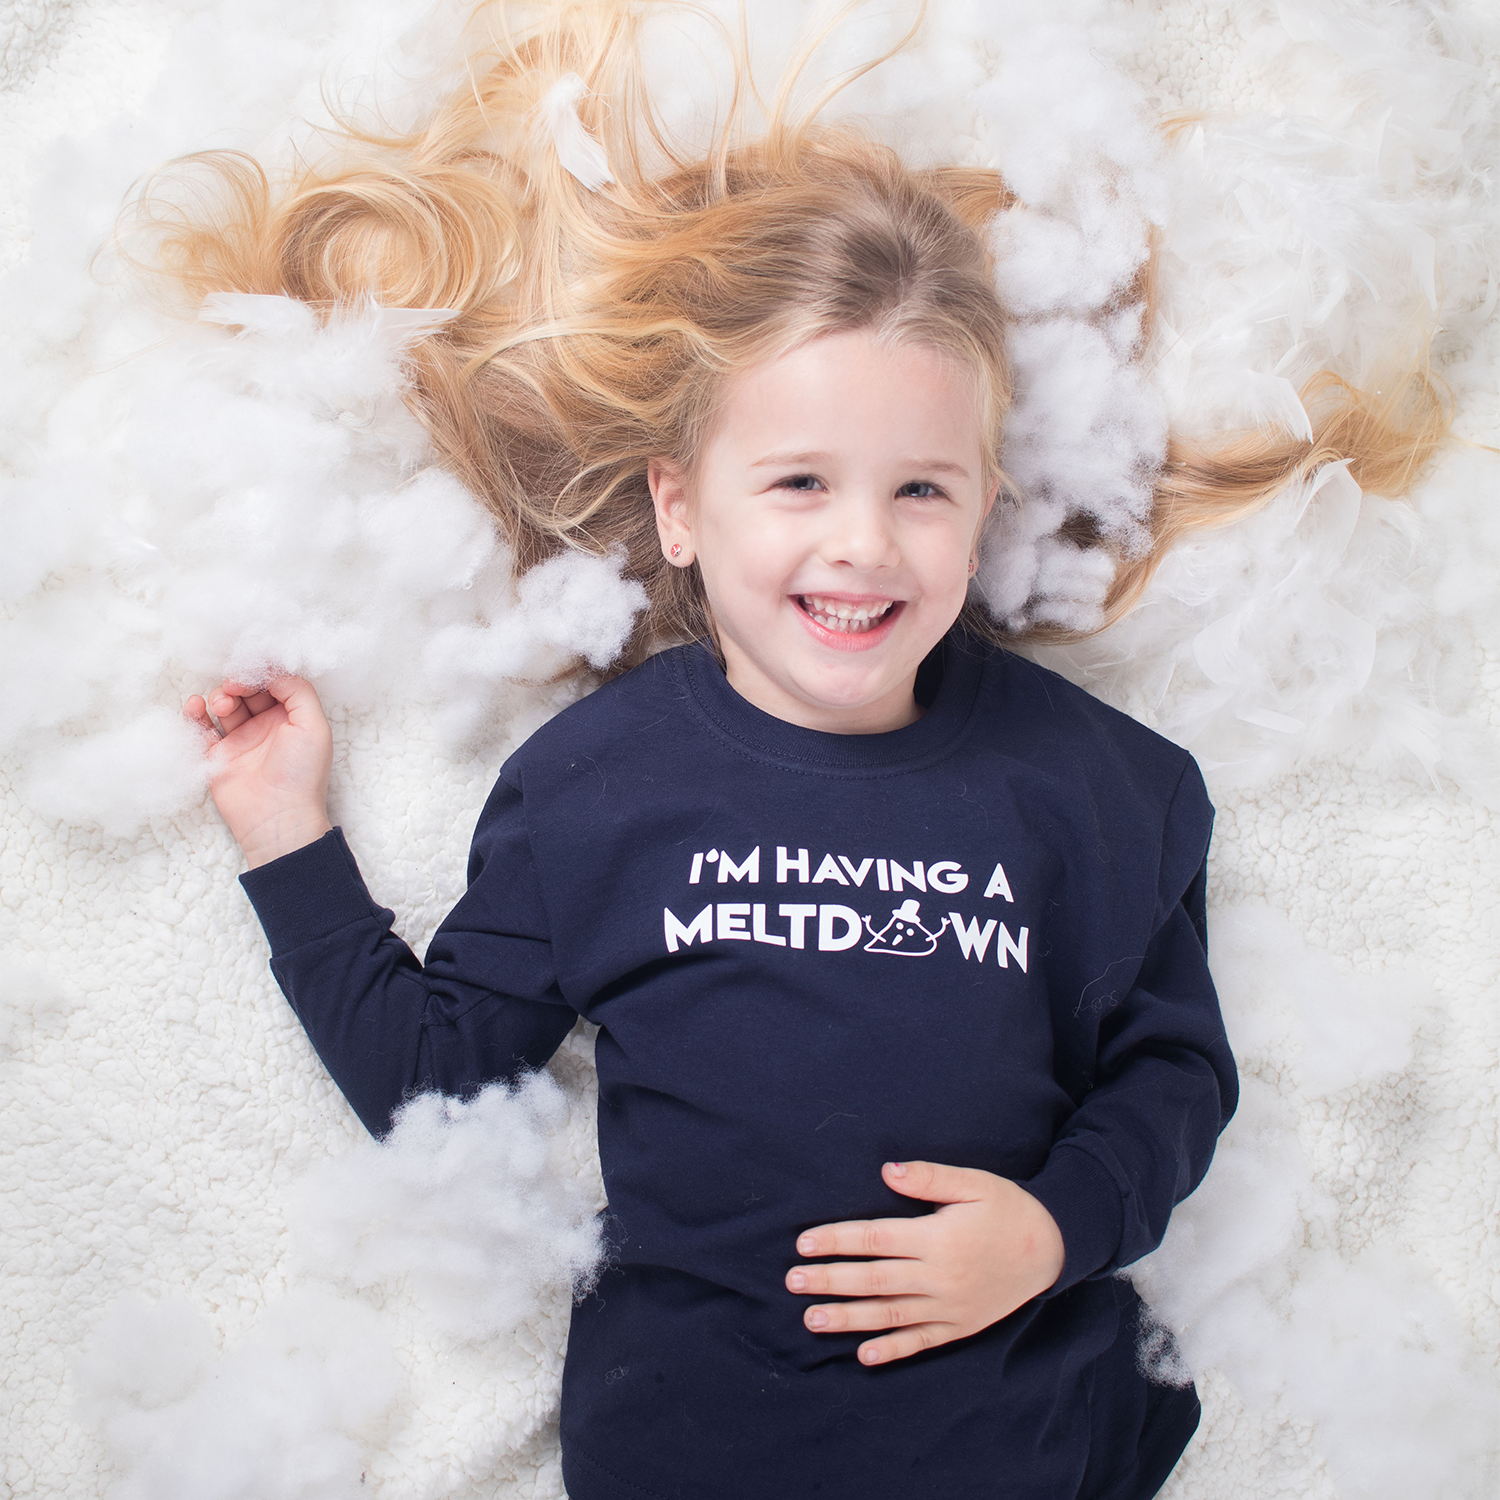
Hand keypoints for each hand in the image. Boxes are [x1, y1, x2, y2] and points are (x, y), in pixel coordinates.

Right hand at [184, 675, 333, 867]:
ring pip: (224, 705)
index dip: (261, 673)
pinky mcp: (217, 755)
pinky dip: (195, 713)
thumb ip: (298, 692)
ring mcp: (240, 740)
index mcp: (291, 717)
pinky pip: (201, 727)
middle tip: (235, 689)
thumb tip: (275, 671)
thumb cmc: (302, 774)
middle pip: (247, 690)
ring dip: (219, 696)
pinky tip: (196, 707)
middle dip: (238, 683)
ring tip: (223, 706)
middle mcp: (266, 725)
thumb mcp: (314, 726)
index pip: (273, 682)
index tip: (251, 672)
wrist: (277, 817)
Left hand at [785, 1160, 1064, 1365]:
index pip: (876, 1239)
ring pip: (890, 1315)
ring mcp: (949, 1307)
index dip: (838, 1240)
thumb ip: (930, 1177)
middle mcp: (939, 1277)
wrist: (1052, 1249)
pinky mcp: (960, 1326)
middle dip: (830, 1280)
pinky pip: (921, 1342)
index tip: (804, 1243)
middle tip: (792, 1281)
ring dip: (848, 1318)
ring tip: (812, 1319)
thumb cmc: (1007, 1208)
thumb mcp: (974, 1183)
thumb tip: (887, 1170)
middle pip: (874, 1279)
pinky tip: (864, 1355)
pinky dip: (892, 1350)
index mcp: (938, 1238)